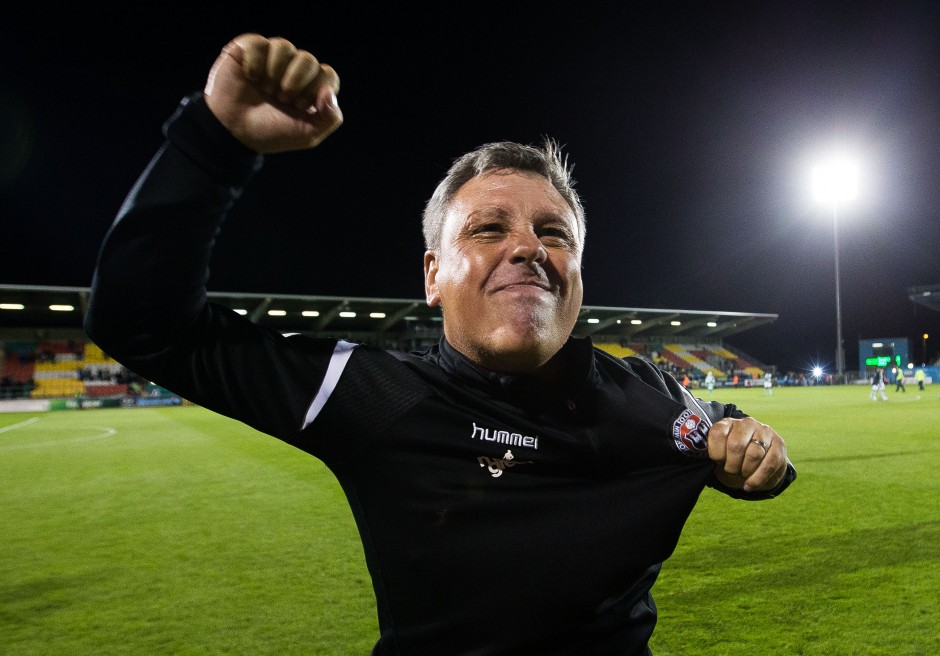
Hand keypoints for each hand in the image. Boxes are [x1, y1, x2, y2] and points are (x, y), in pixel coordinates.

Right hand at [204, 33, 342, 152]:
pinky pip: (259, 43)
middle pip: (308, 60)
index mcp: (310, 87)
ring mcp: (271, 57)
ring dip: (274, 73)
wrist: (234, 132)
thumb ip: (331, 118)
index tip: (299, 107)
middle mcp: (293, 69)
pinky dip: (255, 64)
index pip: (328, 75)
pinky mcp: (248, 49)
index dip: (314, 91)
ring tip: (264, 90)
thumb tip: (328, 91)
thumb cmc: (270, 133)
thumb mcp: (307, 135)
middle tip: (280, 98)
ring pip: (284, 46)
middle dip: (294, 83)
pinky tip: (249, 78)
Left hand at [707, 417, 787, 492]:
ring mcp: (765, 432)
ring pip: (754, 455)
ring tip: (742, 475)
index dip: (715, 453)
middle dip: (731, 465)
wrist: (757, 462)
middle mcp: (747, 423)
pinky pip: (769, 464)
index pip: (718, 434)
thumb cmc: (731, 458)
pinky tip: (749, 486)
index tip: (717, 461)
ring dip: (745, 472)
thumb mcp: (718, 454)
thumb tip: (697, 451)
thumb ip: (709, 452)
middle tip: (730, 471)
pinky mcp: (779, 444)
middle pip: (736, 446)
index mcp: (728, 423)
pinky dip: (757, 479)